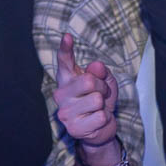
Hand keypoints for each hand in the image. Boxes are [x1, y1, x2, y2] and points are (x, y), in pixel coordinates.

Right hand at [54, 33, 119, 151]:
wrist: (100, 127)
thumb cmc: (100, 99)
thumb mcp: (105, 81)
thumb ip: (100, 72)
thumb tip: (96, 66)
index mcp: (67, 79)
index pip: (65, 61)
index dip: (66, 48)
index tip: (67, 36)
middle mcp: (61, 94)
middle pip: (88, 81)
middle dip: (102, 87)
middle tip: (101, 94)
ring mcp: (65, 112)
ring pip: (96, 100)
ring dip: (104, 104)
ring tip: (98, 108)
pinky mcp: (73, 129)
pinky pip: (100, 117)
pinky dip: (104, 118)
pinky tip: (97, 121)